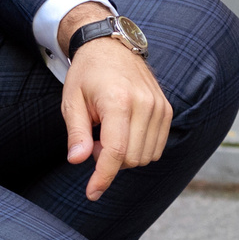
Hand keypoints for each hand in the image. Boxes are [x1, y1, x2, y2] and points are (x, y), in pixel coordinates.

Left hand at [59, 6, 173, 200]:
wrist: (110, 46)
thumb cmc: (87, 74)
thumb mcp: (72, 102)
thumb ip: (77, 133)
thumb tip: (78, 161)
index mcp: (118, 101)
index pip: (116, 152)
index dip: (103, 177)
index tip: (92, 193)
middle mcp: (145, 104)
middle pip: (131, 159)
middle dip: (110, 161)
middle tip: (94, 141)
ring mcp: (160, 107)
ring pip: (146, 156)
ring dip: (125, 156)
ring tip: (109, 133)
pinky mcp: (167, 110)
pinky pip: (156, 147)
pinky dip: (138, 149)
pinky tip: (124, 132)